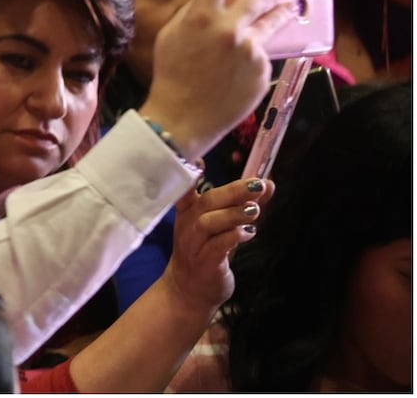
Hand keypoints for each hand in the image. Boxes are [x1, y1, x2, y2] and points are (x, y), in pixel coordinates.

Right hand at [140, 0, 293, 159]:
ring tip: (291, 4)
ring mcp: (251, 50)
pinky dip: (254, 55)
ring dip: (282, 9)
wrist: (183, 117)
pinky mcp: (263, 71)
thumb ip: (191, 13)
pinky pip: (262, 55)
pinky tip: (242, 65)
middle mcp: (230, 29)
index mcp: (202, 16)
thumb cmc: (171, 76)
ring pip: (272, 21)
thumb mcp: (170, 36)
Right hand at [160, 177, 274, 312]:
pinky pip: (217, 246)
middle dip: (233, 192)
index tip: (200, 161)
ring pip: (209, 223)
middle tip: (257, 185)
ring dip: (233, 214)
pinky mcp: (204, 263)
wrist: (188, 292)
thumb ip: (241, 204)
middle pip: (206, 203)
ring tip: (255, 210)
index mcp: (188, 213)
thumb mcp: (221, 227)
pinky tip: (248, 234)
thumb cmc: (205, 253)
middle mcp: (187, 226)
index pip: (185, 189)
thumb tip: (267, 184)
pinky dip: (234, 237)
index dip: (191, 175)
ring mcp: (194, 245)